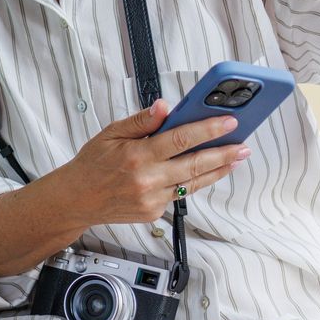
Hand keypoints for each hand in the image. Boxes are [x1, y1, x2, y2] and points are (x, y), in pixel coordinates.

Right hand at [56, 100, 249, 225]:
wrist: (76, 200)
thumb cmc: (92, 164)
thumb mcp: (110, 133)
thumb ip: (141, 121)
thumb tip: (165, 107)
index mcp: (137, 155)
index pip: (180, 139)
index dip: (208, 130)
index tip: (228, 122)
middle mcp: (147, 179)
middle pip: (195, 164)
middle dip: (224, 153)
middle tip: (243, 145)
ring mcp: (152, 199)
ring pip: (193, 183)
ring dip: (218, 170)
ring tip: (235, 159)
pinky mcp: (154, 212)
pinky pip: (180, 195)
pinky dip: (194, 182)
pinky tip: (206, 173)